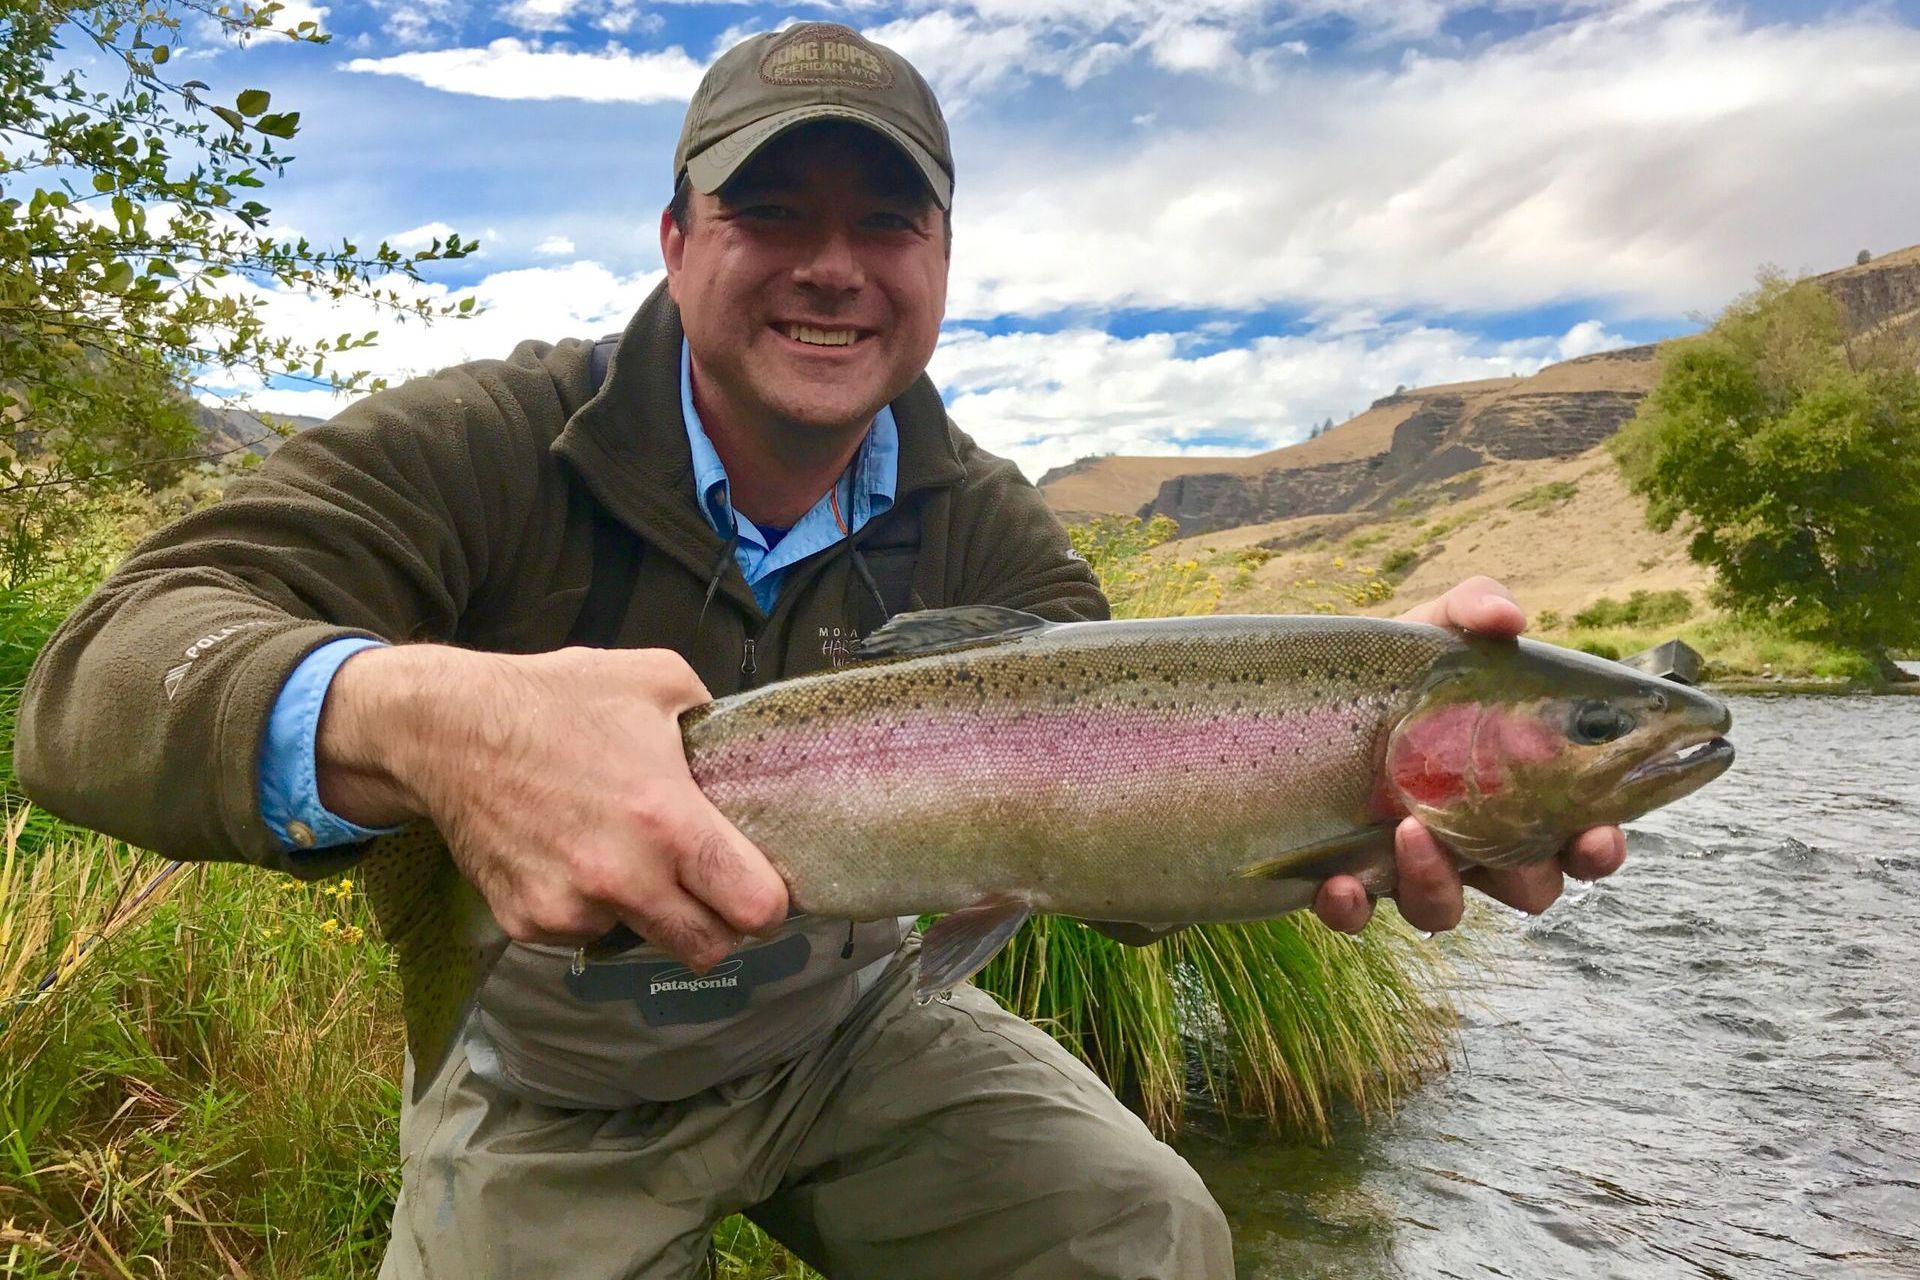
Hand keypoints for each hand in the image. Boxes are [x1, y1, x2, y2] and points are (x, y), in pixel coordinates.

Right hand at [316, 644, 788, 969]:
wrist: (445, 730)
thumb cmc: (557, 698)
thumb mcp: (658, 679)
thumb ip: (716, 721)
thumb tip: (748, 753)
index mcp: (668, 822)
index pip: (754, 908)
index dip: (770, 901)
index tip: (762, 883)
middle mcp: (623, 878)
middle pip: (708, 949)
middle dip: (719, 923)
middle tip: (708, 885)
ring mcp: (571, 909)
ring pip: (644, 940)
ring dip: (650, 911)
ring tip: (624, 852)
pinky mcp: (528, 923)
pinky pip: (586, 932)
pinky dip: (592, 906)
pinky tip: (574, 855)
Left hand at [1310, 576, 1628, 934]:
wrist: (1301, 695)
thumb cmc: (1395, 670)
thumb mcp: (1434, 629)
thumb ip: (1475, 610)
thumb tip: (1509, 617)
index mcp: (1518, 792)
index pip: (1581, 838)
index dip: (1599, 848)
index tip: (1596, 834)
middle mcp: (1474, 840)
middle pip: (1529, 887)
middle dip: (1528, 879)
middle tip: (1505, 852)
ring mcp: (1411, 866)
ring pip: (1444, 909)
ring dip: (1437, 884)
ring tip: (1411, 831)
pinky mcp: (1350, 879)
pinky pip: (1358, 915)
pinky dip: (1353, 908)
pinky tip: (1341, 885)